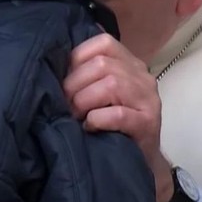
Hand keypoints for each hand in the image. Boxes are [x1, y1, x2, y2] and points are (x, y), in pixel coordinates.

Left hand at [63, 33, 173, 201]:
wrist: (140, 159)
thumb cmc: (113, 123)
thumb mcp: (101, 92)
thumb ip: (87, 73)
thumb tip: (53, 61)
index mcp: (130, 63)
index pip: (104, 43)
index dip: (77, 57)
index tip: (65, 77)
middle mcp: (142, 76)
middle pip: (102, 64)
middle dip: (75, 84)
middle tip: (65, 104)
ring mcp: (148, 99)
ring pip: (111, 85)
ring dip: (84, 101)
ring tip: (76, 115)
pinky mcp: (148, 124)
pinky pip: (119, 114)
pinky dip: (97, 119)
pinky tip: (90, 126)